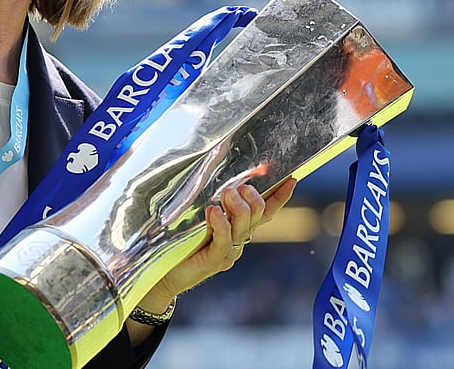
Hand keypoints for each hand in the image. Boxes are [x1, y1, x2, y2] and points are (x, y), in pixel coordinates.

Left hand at [128, 177, 297, 338]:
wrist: (162, 275)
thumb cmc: (179, 242)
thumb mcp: (198, 219)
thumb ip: (212, 202)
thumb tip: (218, 178)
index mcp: (238, 228)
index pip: (265, 211)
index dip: (279, 197)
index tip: (291, 179)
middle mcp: (238, 240)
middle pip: (258, 214)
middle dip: (252, 197)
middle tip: (237, 188)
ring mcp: (228, 252)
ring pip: (244, 226)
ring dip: (238, 207)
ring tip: (227, 194)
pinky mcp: (214, 260)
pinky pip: (224, 240)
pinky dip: (221, 224)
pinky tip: (213, 212)